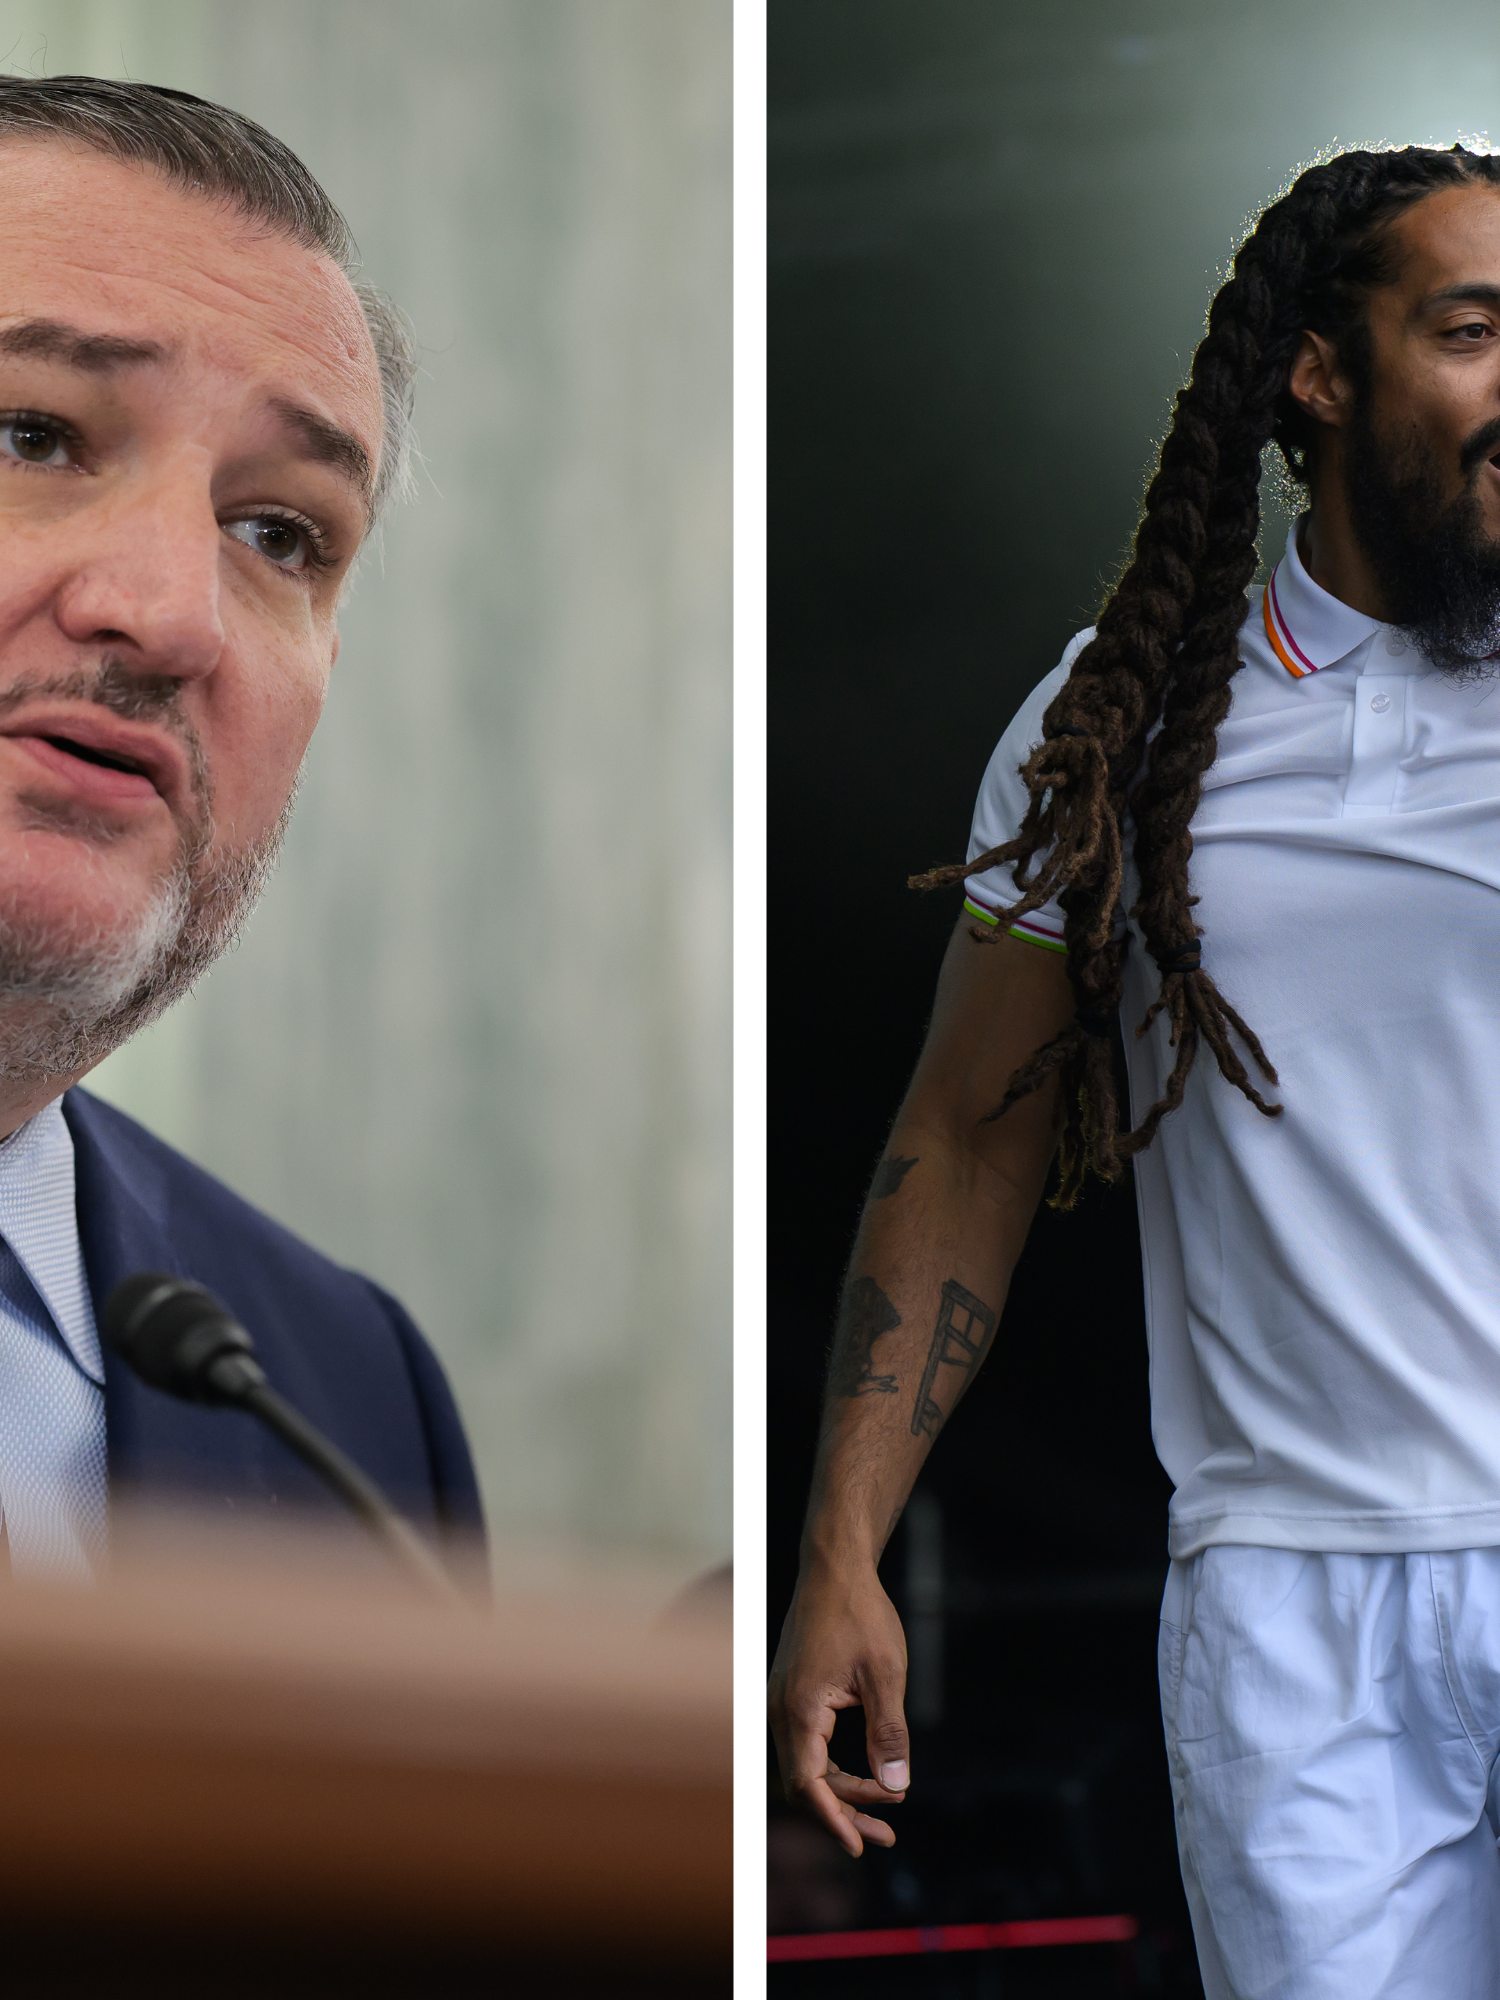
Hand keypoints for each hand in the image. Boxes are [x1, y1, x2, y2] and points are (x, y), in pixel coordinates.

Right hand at [768, 1555, 910, 1856]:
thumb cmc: (861, 1615)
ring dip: (840, 1793)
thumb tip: (897, 1788)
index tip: (860, 1848)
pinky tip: (864, 1775)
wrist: (834, 1568)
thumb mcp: (885, 1674)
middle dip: (845, 1813)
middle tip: (887, 1836)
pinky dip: (832, 1769)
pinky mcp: (790, 1695)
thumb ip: (890, 1734)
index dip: (834, 1821)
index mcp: (799, 1709)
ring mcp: (781, 1702)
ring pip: (804, 1767)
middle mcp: (780, 1710)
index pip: (808, 1785)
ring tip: (885, 1810)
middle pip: (804, 1783)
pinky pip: (805, 1747)